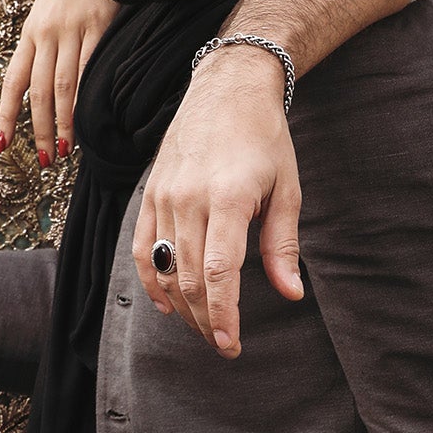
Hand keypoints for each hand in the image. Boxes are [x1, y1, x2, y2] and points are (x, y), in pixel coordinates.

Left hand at [0, 0, 115, 170]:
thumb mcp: (50, 11)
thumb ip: (47, 43)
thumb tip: (46, 83)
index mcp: (31, 32)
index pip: (13, 81)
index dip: (6, 115)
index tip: (3, 144)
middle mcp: (46, 33)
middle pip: (38, 92)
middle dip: (38, 129)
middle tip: (42, 159)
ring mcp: (72, 30)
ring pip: (62, 87)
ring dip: (62, 123)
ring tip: (63, 150)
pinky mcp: (98, 26)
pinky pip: (89, 69)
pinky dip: (85, 97)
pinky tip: (87, 117)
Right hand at [133, 48, 303, 357]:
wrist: (228, 88)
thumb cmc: (265, 139)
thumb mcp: (287, 190)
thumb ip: (282, 245)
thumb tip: (291, 294)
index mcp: (227, 198)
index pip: (217, 272)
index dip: (222, 314)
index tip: (231, 344)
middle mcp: (188, 198)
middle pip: (187, 278)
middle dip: (206, 319)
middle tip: (224, 344)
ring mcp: (163, 195)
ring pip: (163, 268)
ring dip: (182, 306)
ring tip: (205, 327)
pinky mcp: (150, 193)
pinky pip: (141, 247)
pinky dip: (150, 281)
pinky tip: (166, 305)